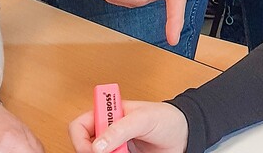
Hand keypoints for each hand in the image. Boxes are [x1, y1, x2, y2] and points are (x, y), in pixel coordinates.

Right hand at [68, 101, 188, 152]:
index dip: (81, 139)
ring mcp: (114, 147)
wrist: (183, 135)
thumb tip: (98, 145)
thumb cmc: (166, 117)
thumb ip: (121, 128)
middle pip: (85, 147)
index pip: (79, 126)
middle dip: (95, 152)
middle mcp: (108, 131)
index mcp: (108, 114)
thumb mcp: (144, 118)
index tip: (94, 149)